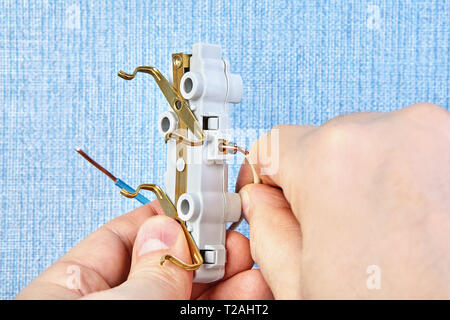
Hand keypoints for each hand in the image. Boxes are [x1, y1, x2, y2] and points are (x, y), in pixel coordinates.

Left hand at [16, 201, 271, 298]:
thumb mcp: (111, 308)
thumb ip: (145, 271)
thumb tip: (167, 228)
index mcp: (74, 289)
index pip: (126, 236)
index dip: (168, 216)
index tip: (202, 204)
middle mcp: (114, 304)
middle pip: (169, 266)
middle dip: (209, 247)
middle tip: (238, 235)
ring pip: (196, 294)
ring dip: (231, 277)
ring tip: (255, 261)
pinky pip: (209, 313)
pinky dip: (233, 301)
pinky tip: (254, 289)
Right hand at [237, 103, 449, 298]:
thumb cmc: (397, 312)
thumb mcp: (302, 284)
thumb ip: (267, 229)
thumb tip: (263, 201)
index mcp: (333, 160)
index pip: (273, 146)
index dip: (267, 179)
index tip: (274, 196)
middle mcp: (390, 132)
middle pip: (324, 143)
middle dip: (318, 182)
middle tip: (334, 234)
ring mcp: (439, 135)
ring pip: (370, 145)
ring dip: (364, 181)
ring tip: (383, 237)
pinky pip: (412, 151)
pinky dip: (403, 180)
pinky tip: (413, 226)